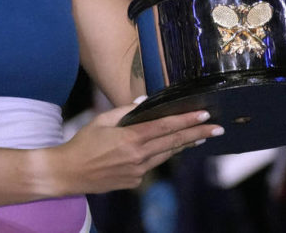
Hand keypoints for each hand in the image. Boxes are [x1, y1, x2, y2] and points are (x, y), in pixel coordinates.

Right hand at [49, 103, 222, 193]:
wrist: (68, 173)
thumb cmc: (82, 143)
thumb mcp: (101, 120)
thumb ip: (125, 111)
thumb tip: (144, 104)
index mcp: (130, 139)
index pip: (165, 127)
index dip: (187, 121)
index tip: (204, 116)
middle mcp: (138, 157)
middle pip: (174, 142)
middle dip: (197, 134)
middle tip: (217, 129)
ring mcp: (138, 171)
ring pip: (167, 155)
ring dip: (184, 144)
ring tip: (200, 137)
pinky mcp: (134, 181)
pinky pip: (153, 164)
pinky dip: (163, 154)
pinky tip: (170, 148)